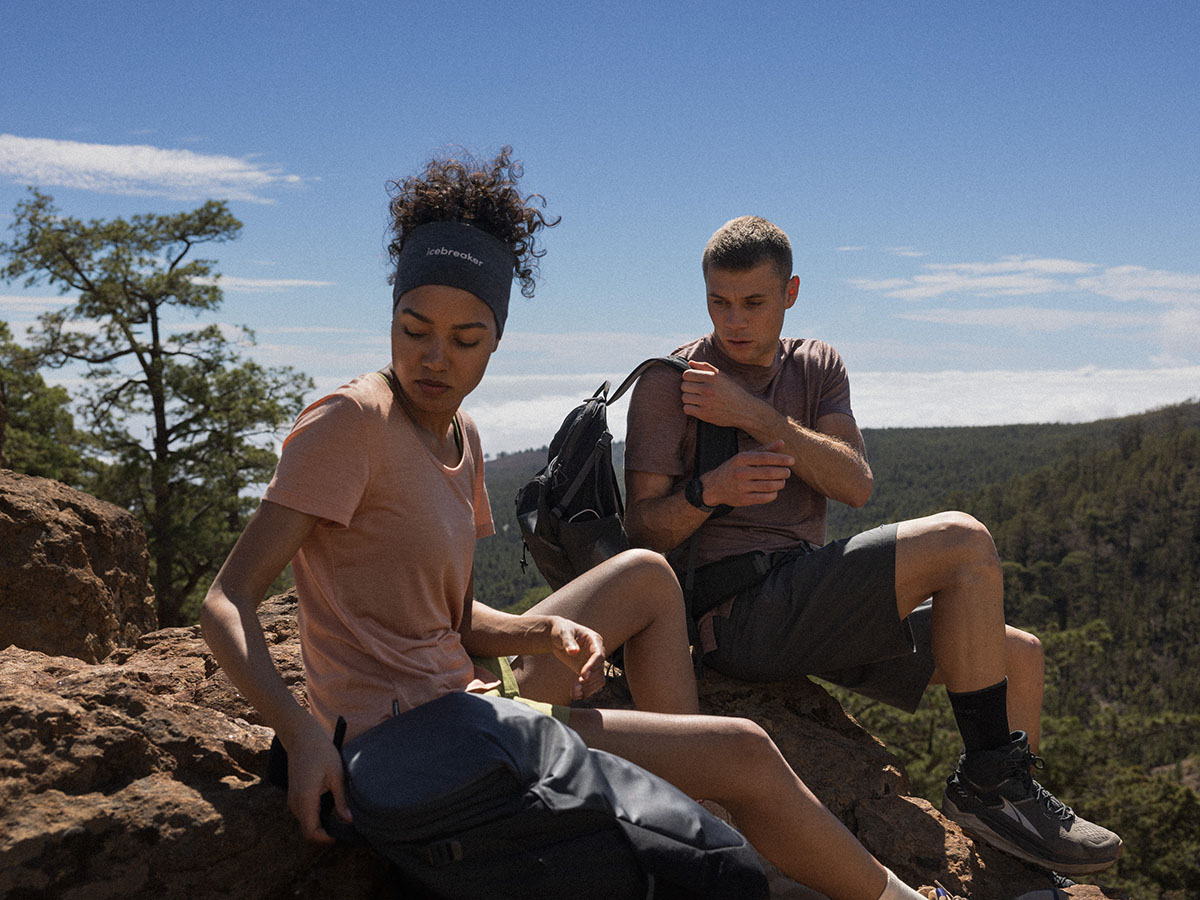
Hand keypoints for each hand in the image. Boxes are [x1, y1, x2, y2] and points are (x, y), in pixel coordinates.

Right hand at [285, 718, 352, 843]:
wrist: (302, 738)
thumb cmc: (321, 752)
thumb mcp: (336, 775)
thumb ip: (341, 801)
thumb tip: (348, 821)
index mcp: (305, 799)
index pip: (311, 831)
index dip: (325, 839)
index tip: (341, 834)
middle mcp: (295, 803)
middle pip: (308, 830)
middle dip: (325, 833)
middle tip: (345, 826)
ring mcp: (292, 799)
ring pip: (305, 822)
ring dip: (320, 825)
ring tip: (340, 817)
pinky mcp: (294, 795)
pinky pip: (304, 813)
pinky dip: (315, 816)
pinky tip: (330, 807)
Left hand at [548, 617, 606, 700]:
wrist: (558, 637)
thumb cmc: (561, 631)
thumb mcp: (562, 633)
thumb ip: (567, 642)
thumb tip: (573, 651)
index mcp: (594, 640)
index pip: (599, 655)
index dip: (592, 666)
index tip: (582, 676)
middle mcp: (597, 652)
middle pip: (599, 670)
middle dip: (589, 681)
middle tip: (576, 688)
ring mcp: (593, 662)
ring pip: (598, 679)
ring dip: (588, 688)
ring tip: (574, 694)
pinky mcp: (588, 671)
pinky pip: (592, 683)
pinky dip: (585, 691)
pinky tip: (575, 695)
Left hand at [680, 361, 755, 427]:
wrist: (744, 410)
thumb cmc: (733, 391)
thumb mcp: (722, 376)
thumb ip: (706, 367)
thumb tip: (690, 363)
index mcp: (712, 377)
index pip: (687, 374)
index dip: (688, 378)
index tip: (694, 381)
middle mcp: (708, 389)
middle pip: (684, 386)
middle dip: (688, 388)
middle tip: (696, 391)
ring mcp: (706, 402)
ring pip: (684, 398)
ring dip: (689, 399)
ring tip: (698, 399)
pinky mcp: (704, 414)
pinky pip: (686, 409)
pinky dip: (690, 409)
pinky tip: (698, 407)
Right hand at [701, 440, 793, 507]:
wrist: (714, 487)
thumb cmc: (734, 468)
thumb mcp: (745, 457)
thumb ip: (764, 450)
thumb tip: (782, 442)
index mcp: (741, 458)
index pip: (765, 458)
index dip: (780, 459)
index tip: (792, 460)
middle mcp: (740, 472)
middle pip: (769, 473)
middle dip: (782, 472)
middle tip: (787, 472)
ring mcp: (741, 487)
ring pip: (769, 486)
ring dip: (780, 484)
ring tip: (782, 481)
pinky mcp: (743, 500)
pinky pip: (765, 498)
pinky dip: (773, 494)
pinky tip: (774, 490)